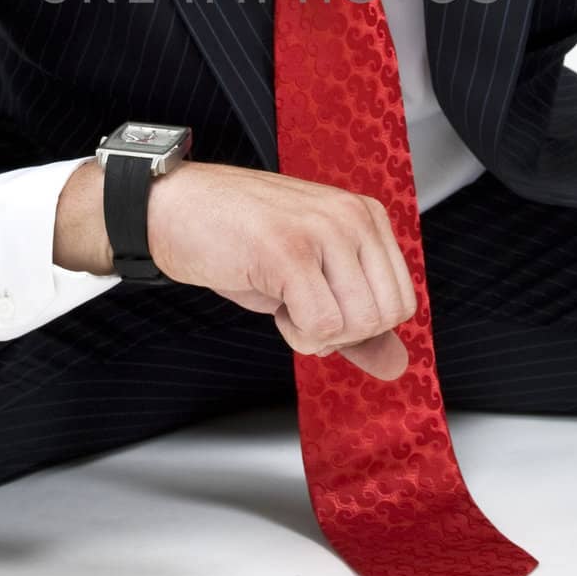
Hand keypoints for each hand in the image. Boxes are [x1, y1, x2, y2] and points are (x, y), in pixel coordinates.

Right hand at [146, 161, 418, 382]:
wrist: (174, 209)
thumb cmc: (240, 241)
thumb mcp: (312, 280)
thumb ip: (357, 323)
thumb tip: (399, 366)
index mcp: (366, 216)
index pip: (402, 301)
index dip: (359, 324)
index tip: (320, 302)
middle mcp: (352, 216)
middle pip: (385, 318)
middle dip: (340, 332)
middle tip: (298, 303)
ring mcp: (323, 230)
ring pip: (357, 324)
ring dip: (315, 333)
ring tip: (284, 298)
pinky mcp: (290, 251)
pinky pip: (321, 327)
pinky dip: (295, 333)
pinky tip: (272, 297)